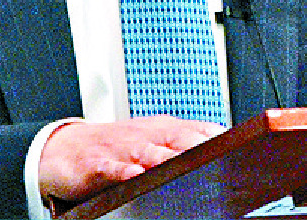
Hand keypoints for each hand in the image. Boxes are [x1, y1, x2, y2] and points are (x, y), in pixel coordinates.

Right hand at [38, 115, 224, 204]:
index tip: (240, 144)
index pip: (193, 130)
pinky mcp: (98, 165)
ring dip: (164, 157)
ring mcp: (121, 149)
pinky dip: (123, 171)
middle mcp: (144, 136)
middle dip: (196, 145)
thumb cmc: (116, 146)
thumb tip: (221, 141)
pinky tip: (135, 176)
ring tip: (182, 164)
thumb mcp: (151, 140)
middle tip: (220, 155)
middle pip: (175, 139)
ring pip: (147, 152)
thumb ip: (183, 142)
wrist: (66, 147)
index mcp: (160, 130)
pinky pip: (112, 168)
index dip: (215, 137)